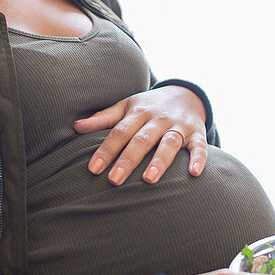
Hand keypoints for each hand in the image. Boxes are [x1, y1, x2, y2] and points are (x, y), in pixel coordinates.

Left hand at [73, 86, 207, 184]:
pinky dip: (199, 159)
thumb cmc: (149, 106)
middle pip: (141, 140)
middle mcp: (158, 119)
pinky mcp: (197, 133)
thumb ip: (103, 118)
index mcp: (138, 113)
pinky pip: (200, 146)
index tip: (93, 169)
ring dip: (160, 161)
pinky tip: (194, 173)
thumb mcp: (126, 107)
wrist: (185, 93)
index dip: (106, 150)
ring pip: (169, 143)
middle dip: (128, 160)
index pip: (119, 132)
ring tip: (149, 179)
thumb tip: (75, 127)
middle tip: (114, 181)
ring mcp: (178, 126)